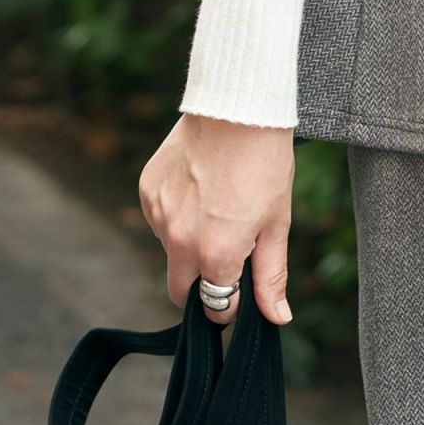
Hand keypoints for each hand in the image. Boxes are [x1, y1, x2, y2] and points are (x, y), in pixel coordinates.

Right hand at [138, 112, 295, 325]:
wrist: (237, 106)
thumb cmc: (265, 162)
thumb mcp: (277, 221)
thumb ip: (271, 275)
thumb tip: (277, 318)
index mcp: (216, 253)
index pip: (216, 305)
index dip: (233, 298)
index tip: (243, 280)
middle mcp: (179, 240)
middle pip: (182, 290)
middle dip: (203, 282)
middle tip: (229, 249)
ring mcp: (158, 214)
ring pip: (171, 250)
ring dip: (190, 243)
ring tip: (219, 203)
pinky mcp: (146, 190)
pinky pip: (159, 219)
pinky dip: (176, 214)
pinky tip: (200, 186)